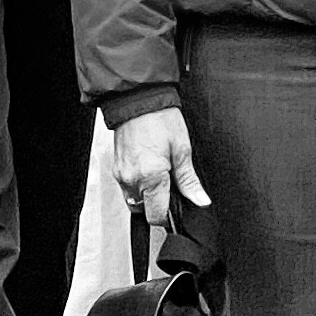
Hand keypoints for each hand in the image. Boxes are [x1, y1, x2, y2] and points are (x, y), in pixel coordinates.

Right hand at [110, 107, 209, 231]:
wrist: (139, 99)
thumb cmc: (160, 119)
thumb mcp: (182, 150)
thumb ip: (189, 181)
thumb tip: (200, 200)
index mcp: (151, 178)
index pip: (156, 216)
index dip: (168, 216)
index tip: (175, 206)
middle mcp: (132, 180)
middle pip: (143, 211)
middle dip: (156, 204)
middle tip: (168, 185)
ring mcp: (121, 175)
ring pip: (133, 200)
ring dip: (145, 195)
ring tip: (157, 173)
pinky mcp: (115, 168)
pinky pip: (126, 187)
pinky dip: (137, 184)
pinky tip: (147, 167)